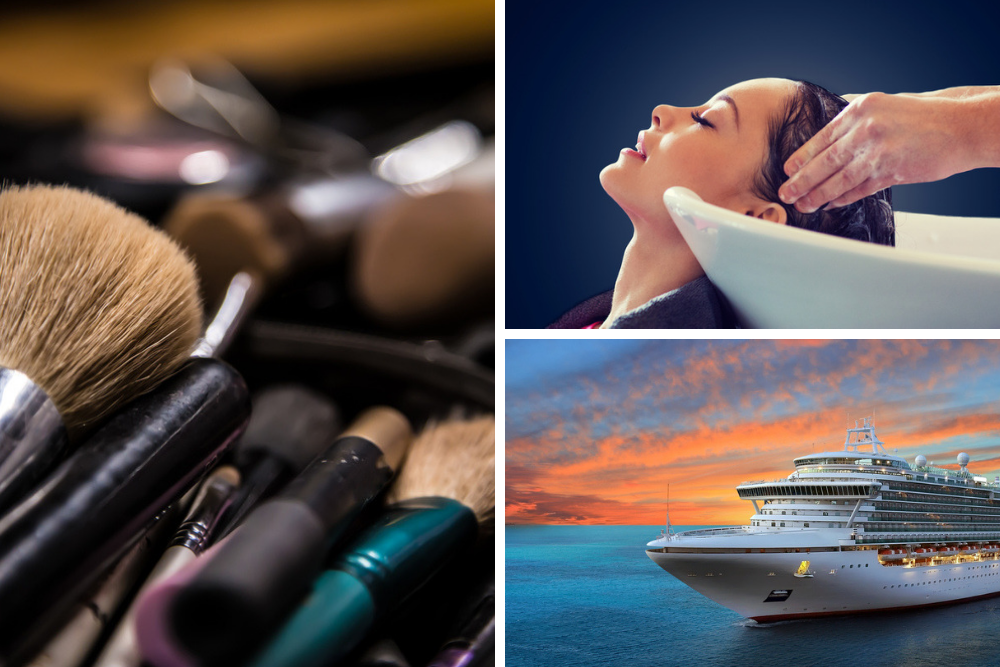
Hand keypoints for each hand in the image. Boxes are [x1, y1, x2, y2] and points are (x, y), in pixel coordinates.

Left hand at [778, 92, 968, 211]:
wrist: (960, 125)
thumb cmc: (921, 117)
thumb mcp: (883, 104)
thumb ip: (853, 116)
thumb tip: (825, 126)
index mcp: (861, 109)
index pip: (822, 137)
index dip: (801, 157)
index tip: (786, 171)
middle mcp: (867, 128)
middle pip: (825, 160)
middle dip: (802, 181)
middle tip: (785, 193)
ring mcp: (880, 151)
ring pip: (839, 178)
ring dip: (818, 195)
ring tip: (803, 205)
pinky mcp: (894, 171)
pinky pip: (861, 189)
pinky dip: (843, 198)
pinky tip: (831, 204)